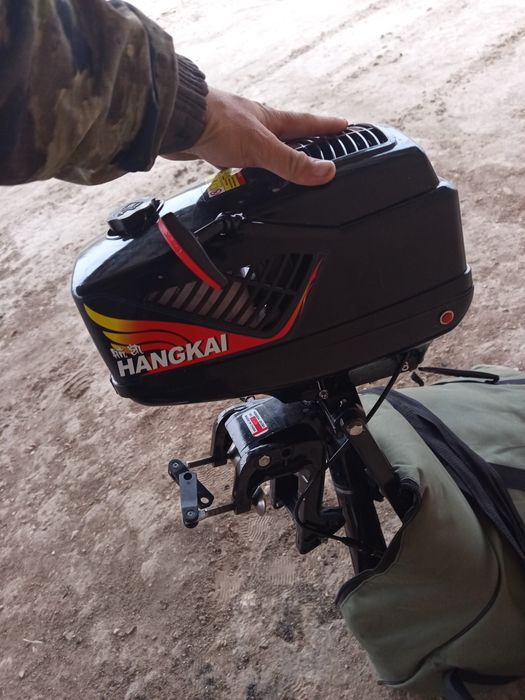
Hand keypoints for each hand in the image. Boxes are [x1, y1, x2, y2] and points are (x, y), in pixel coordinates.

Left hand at [164, 88, 347, 185]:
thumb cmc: (216, 123)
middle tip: (316, 148)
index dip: (327, 126)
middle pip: (285, 136)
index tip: (344, 126)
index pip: (307, 123)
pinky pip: (237, 161)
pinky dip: (244, 170)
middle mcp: (255, 125)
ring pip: (260, 150)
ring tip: (281, 172)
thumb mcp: (262, 147)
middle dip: (301, 143)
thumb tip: (325, 172)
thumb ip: (292, 163)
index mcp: (270, 120)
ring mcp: (235, 135)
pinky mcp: (216, 147)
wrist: (176, 122)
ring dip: (271, 160)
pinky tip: (241, 177)